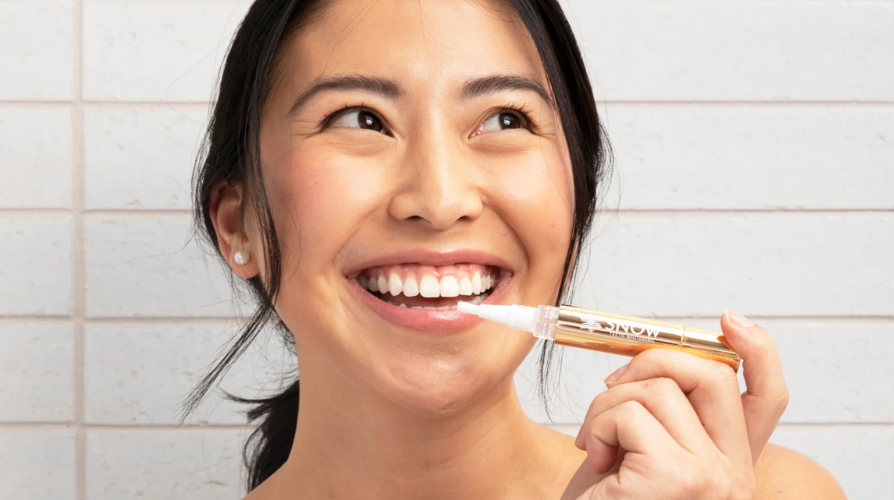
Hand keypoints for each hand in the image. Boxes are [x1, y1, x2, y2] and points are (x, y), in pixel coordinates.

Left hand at [572, 311, 788, 499]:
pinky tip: (591, 461)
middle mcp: (735, 476)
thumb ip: (666, 416)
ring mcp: (712, 478)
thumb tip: (657, 352)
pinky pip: (628, 413)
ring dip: (606, 405)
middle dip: (653, 359)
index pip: (767, 399)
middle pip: (712, 375)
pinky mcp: (676, 479)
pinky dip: (596, 426)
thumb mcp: (641, 453)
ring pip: (658, 388)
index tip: (729, 320)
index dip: (758, 351)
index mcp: (732, 466)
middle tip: (610, 387)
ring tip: (592, 445)